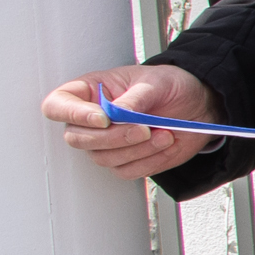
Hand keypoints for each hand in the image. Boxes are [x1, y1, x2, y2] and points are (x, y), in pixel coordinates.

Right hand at [46, 62, 216, 179]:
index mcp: (89, 92)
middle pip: (77, 139)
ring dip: (135, 150)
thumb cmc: (170, 85)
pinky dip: (148, 161)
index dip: (73, 115)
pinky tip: (166, 145)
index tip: (103, 118)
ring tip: (165, 134)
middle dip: (112, 138)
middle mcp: (91, 120)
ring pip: (103, 158)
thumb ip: (133, 99)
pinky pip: (126, 171)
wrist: (198, 105)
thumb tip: (115, 114)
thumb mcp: (155, 83)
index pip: (57, 106)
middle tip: (144, 129)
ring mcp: (106, 143)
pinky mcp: (126, 160)